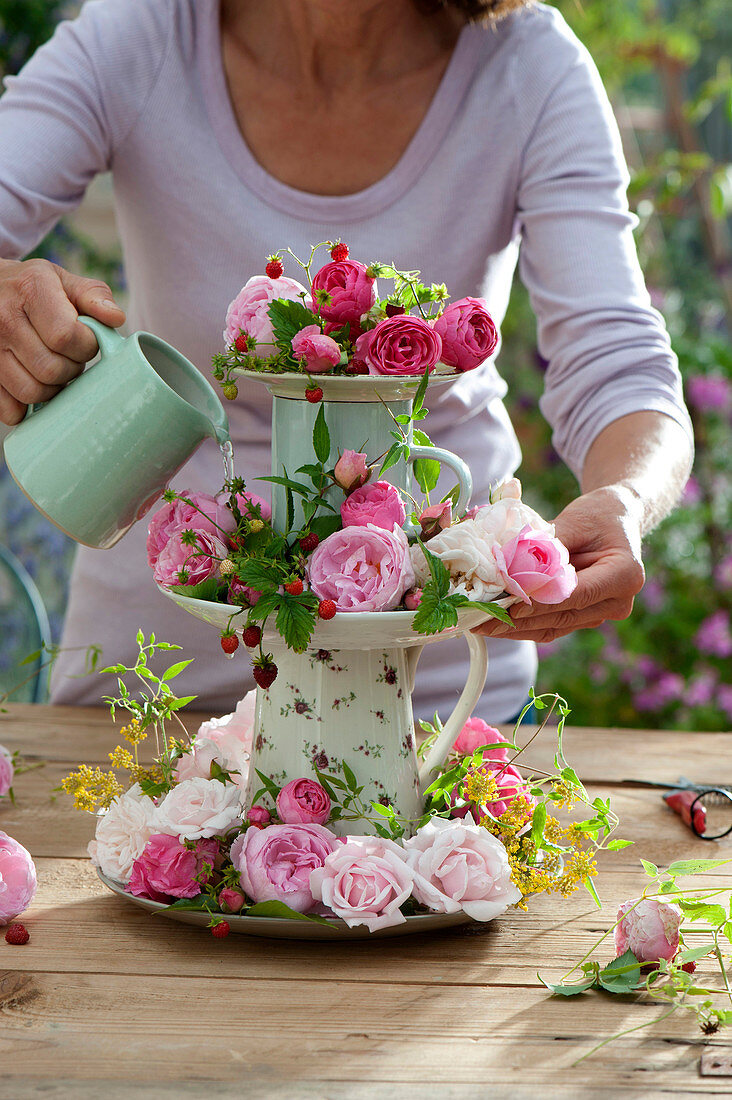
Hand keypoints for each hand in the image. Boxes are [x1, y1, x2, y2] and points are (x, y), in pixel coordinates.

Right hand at [0, 257, 125, 424]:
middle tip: (69, 356)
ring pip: (32, 392)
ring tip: (52, 368)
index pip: (65, 336)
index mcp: (30, 291)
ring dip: (52, 389)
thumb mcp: (63, 281)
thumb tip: (116, 318)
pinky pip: (9, 409)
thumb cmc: (32, 288)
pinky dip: (26, 407)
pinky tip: (33, 384)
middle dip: (71, 369)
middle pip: (51, 369)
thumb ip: (93, 296)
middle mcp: (5, 319)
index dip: (85, 346)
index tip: (85, 340)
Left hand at [475, 485, 645, 642]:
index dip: (541, 602)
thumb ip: (547, 546)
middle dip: (519, 620)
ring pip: (553, 627)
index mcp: (625, 575)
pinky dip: (522, 625)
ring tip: (480, 623)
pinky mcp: (583, 618)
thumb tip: (511, 567)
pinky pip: (551, 626)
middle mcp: (618, 602)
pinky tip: (494, 622)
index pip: (576, 594)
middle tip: (481, 618)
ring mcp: (601, 614)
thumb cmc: (598, 515)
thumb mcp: (575, 520)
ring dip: (514, 629)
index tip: (510, 607)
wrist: (616, 520)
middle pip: (562, 616)